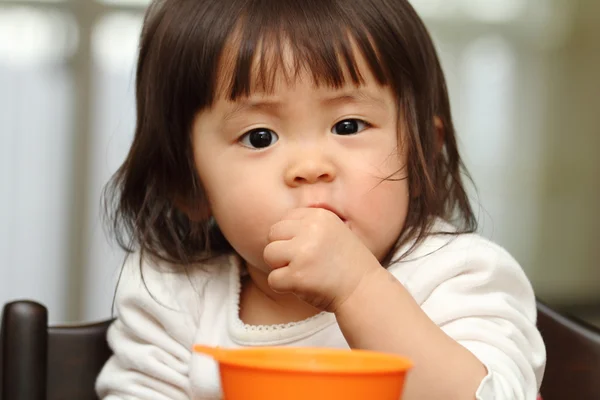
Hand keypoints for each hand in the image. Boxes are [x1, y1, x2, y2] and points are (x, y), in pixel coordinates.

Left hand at [263, 207, 381, 311]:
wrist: (364, 290)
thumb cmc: (348, 264)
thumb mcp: (334, 231)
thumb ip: (309, 225)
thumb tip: (277, 226)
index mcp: (319, 216)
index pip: (285, 219)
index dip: (290, 238)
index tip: (306, 251)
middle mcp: (310, 229)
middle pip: (273, 234)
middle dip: (282, 250)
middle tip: (301, 263)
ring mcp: (303, 252)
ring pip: (269, 254)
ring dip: (280, 267)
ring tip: (302, 273)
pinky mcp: (297, 275)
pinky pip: (273, 279)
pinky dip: (283, 286)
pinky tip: (302, 286)